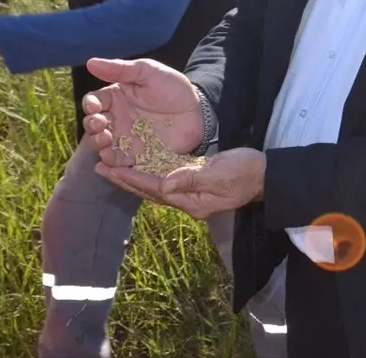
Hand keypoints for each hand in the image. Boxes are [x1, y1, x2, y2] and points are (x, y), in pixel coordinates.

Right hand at [81, 57, 204, 159]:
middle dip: (92, 125)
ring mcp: (125, 139)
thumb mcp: (147, 72)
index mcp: (115, 98)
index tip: (94, 106)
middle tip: (100, 123)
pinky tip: (110, 159)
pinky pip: (119, 163)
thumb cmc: (172, 87)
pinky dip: (111, 163)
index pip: (94, 102)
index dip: (89, 104)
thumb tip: (90, 62)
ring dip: (97, 144)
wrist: (197, 111)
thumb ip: (120, 69)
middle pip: (93, 125)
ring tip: (105, 139)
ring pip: (102, 145)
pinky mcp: (136, 156)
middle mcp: (116, 119)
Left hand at [96, 147, 265, 218]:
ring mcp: (190, 193)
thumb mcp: (222, 174)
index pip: (156, 189)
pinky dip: (147, 173)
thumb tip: (165, 183)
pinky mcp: (193, 182)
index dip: (133, 178)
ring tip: (111, 167)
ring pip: (153, 186)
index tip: (113, 169)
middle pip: (149, 191)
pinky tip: (137, 165)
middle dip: (124, 180)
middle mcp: (186, 200)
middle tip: (101, 169)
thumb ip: (193, 179)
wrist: (265, 175)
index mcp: (191, 200)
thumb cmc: (246, 173)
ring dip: (132, 177)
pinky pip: (164, 179)